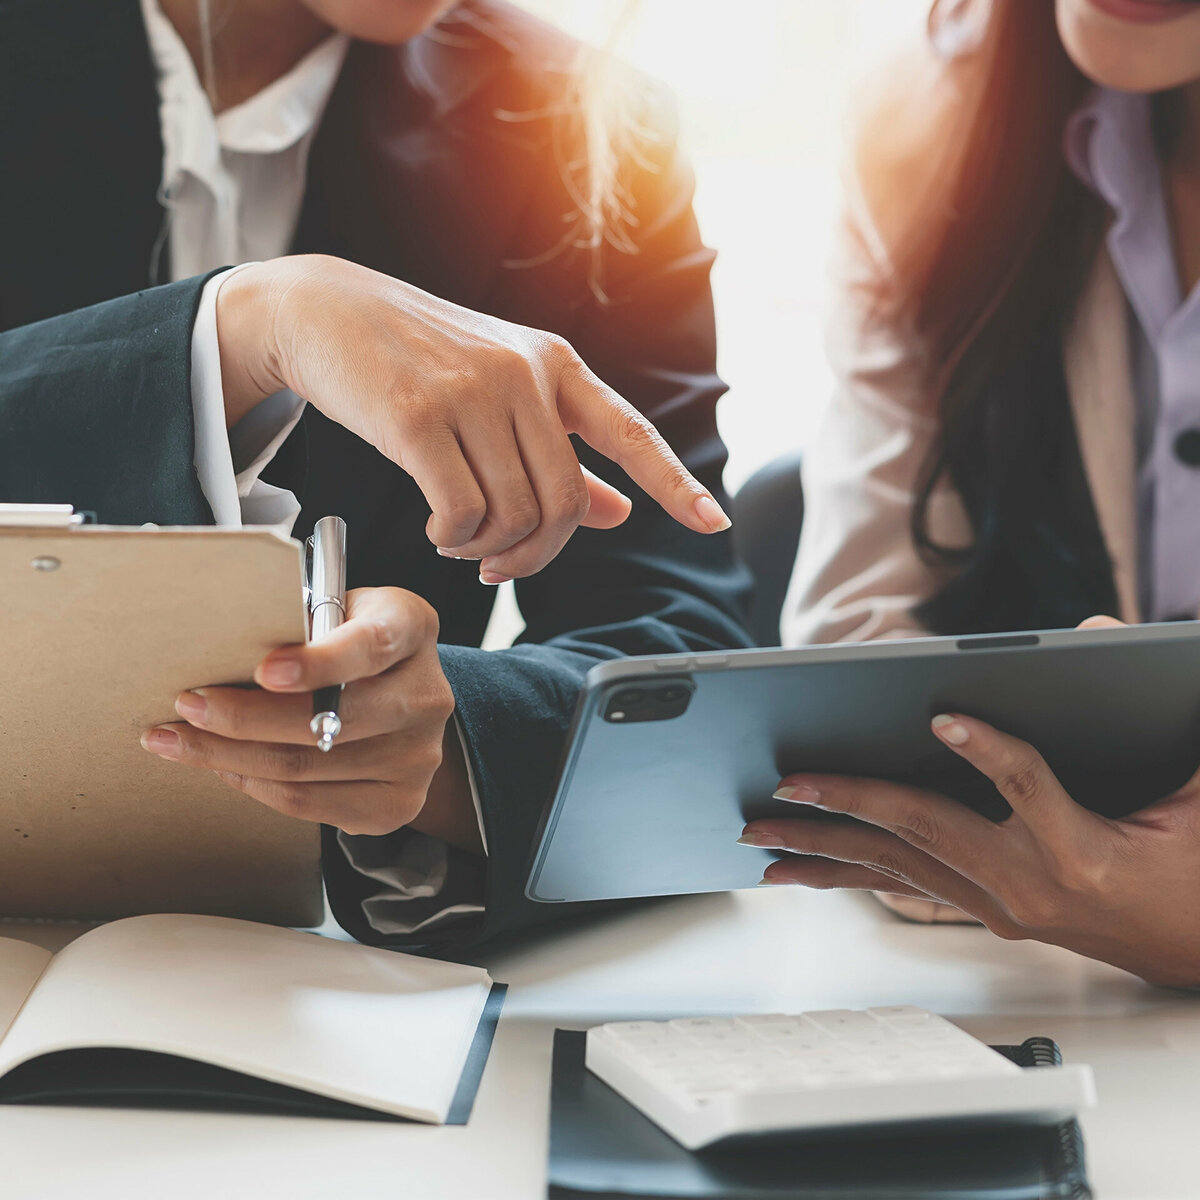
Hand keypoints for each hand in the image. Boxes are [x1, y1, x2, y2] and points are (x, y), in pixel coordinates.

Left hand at [139, 587, 474, 840]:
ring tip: (181, 740)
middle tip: (187, 706)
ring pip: (307, 767)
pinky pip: (309, 803)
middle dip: (244, 717)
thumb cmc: (345, 639)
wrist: (398, 694)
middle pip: (330, 720)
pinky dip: (255, 784)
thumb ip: (297, 623)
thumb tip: (214, 650)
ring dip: (230, 756)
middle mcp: (427, 695)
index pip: (370, 646)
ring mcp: (418, 755)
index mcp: (411, 627)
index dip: (319, 662)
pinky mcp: (400, 802)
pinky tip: (226, 765)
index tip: (264, 670)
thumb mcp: (334, 610)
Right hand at [216, 255, 730, 582]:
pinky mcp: (417, 416)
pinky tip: (438, 530)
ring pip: (514, 514)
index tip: (715, 524)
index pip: (630, 432)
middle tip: (502, 567)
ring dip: (488, 551)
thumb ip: (562, 451)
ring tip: (461, 542)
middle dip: (538, 554)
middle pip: (566, 502)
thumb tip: (620, 513)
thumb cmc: (419, 358)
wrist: (323, 310)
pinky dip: (454, 541)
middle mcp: (524, 372)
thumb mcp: (501, 391)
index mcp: (554, 363)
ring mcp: (471, 391)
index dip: (675, 483)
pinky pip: (461, 513)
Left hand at [740, 616, 1199, 986]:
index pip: (1026, 787)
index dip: (986, 751)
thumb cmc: (1197, 866)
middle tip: (786, 785)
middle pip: (925, 831)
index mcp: (1087, 851)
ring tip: (762, 835)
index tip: (944, 717)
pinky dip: (850, 873)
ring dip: (825, 847)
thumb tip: (1093, 629)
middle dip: (849, 803)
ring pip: (898, 866)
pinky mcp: (990, 911)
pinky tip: (805, 870)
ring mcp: (1003, 904)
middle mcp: (1031, 885)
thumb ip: (1153, 710)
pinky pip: (907, 884)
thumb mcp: (1194, 787)